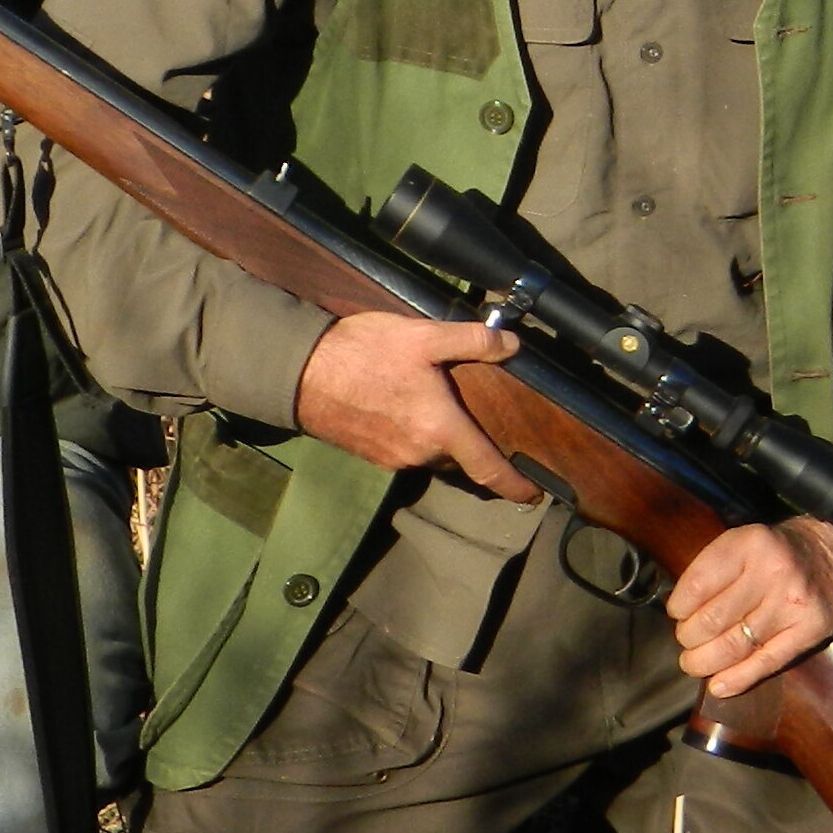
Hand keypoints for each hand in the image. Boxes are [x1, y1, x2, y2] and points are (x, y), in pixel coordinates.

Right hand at [295, 314, 537, 498]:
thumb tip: (513, 346)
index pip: (487, 468)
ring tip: (444, 412)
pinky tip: (409, 411)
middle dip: (474, 449)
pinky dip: (418, 438)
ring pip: (432, 455)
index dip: (514, 486)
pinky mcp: (371, 456)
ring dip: (442, 440)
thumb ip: (473, 341)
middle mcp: (419, 454)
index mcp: (440, 429)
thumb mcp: (423, 336)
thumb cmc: (363, 354)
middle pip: (460, 459)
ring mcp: (392, 459)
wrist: (298, 373)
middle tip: (485, 427)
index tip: (534, 496)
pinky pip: (407, 452)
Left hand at [670, 517, 832, 701]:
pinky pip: (766, 661)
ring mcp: (793, 604)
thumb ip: (716, 570)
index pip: (698, 585)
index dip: (679, 607)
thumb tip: (681, 613)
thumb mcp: (747, 541)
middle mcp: (772, 572)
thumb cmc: (783, 552)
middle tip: (687, 642)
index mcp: (750, 544)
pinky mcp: (811, 630)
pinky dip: (738, 678)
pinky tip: (719, 686)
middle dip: (689, 638)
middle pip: (711, 620)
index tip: (678, 614)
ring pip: (734, 645)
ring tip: (694, 664)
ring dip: (705, 662)